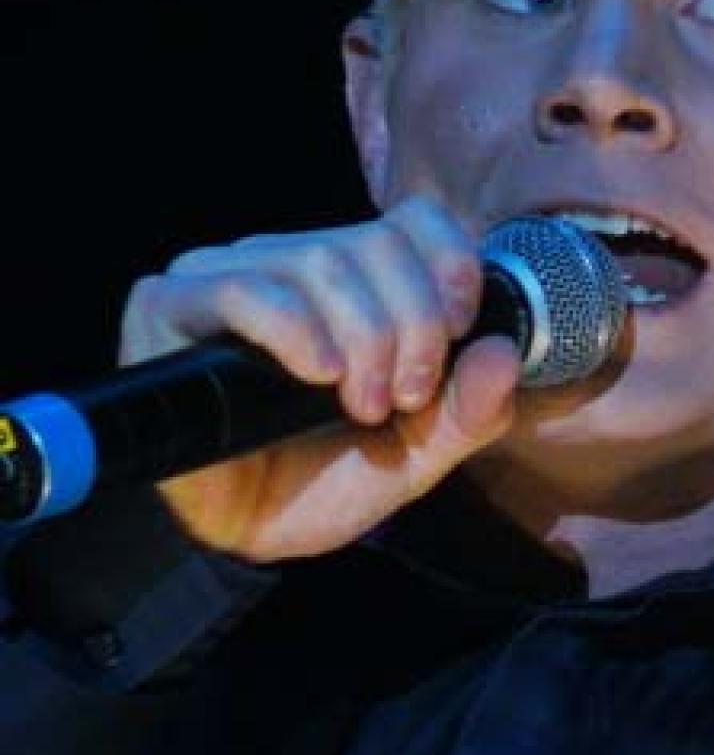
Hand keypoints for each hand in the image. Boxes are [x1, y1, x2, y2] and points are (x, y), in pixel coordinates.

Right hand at [118, 196, 520, 561]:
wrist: (245, 533)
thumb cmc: (324, 479)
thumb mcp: (418, 454)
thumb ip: (467, 409)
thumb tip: (503, 353)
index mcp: (353, 277)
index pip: (413, 220)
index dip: (449, 264)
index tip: (459, 329)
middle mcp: (289, 261)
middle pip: (373, 243)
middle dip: (410, 324)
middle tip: (405, 398)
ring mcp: (225, 275)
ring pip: (319, 259)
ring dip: (362, 336)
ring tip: (363, 404)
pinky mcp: (170, 304)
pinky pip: (243, 288)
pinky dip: (295, 329)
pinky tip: (318, 373)